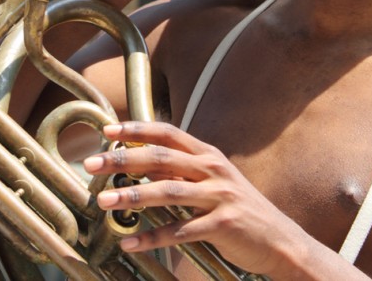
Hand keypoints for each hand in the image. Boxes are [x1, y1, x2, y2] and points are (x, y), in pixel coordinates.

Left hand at [82, 122, 295, 276]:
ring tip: (102, 202)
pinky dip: (153, 237)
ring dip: (131, 196)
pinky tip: (130, 242)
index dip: (136, 129)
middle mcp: (213, 169)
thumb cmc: (239, 210)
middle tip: (91, 163)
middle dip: (122, 159)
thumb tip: (140, 165)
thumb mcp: (212, 182)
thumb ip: (180, 171)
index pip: (167, 133)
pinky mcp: (223, 224)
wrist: (280, 240)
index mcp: (208, 155)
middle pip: (160, 158)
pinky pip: (180, 231)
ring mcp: (219, 196)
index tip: (106, 129)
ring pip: (167, 192)